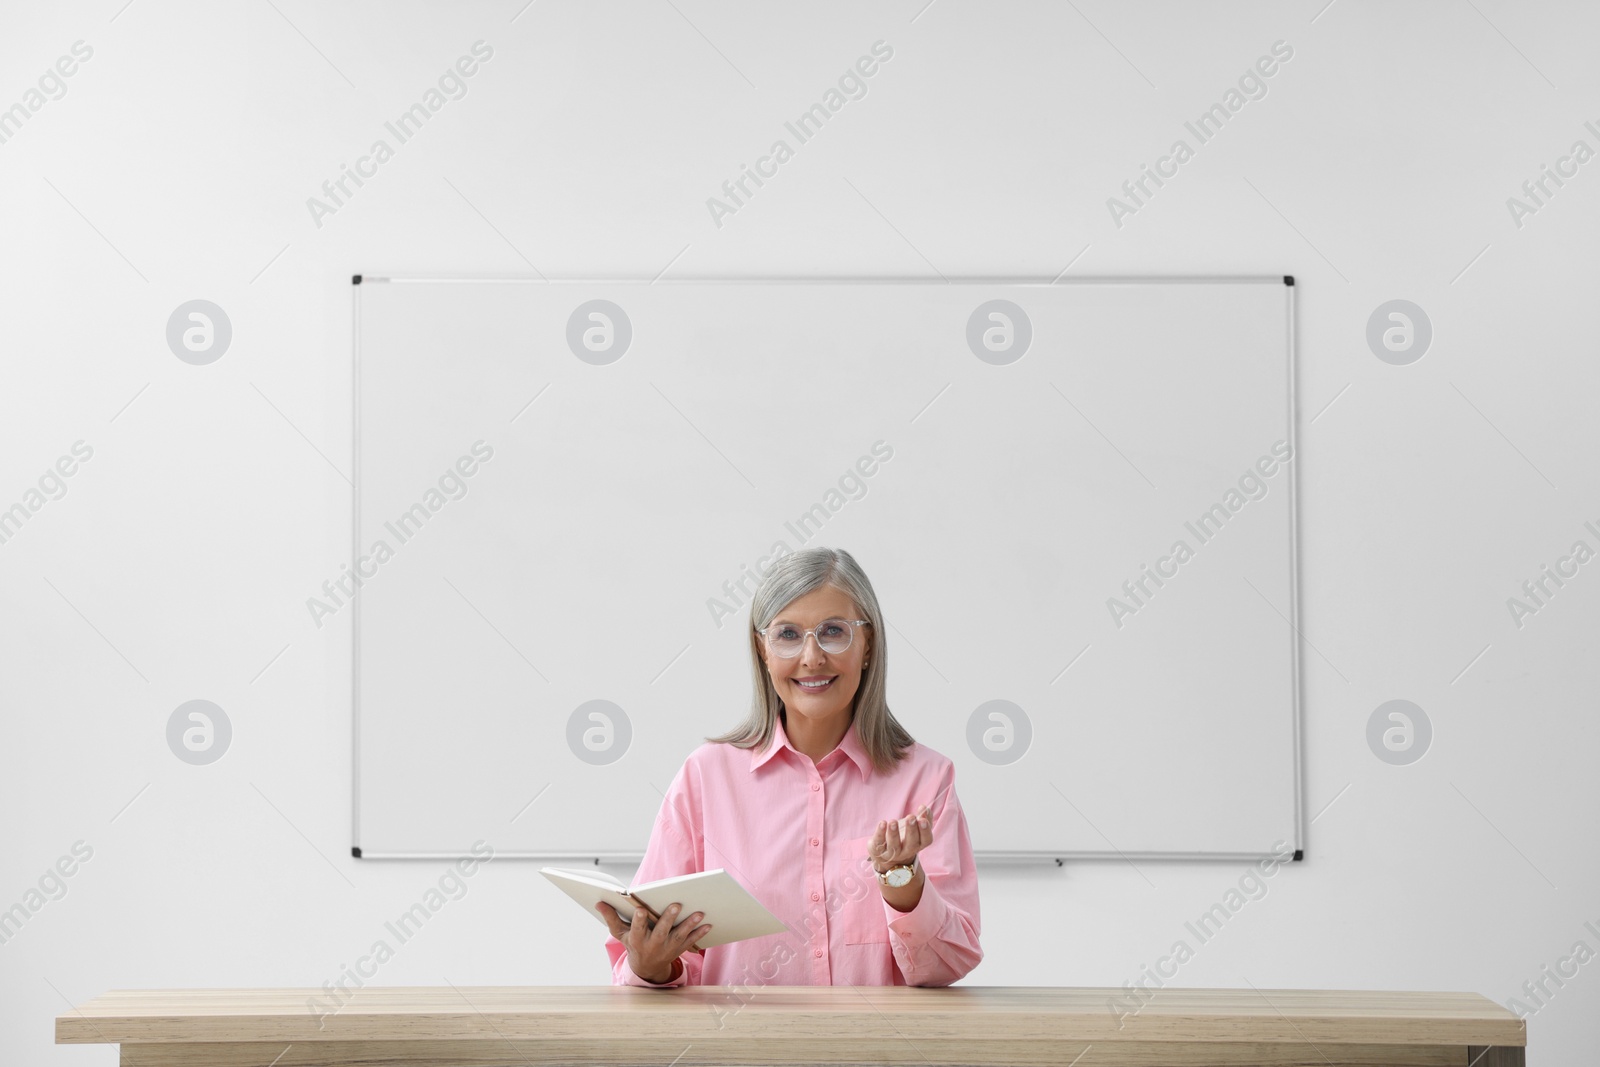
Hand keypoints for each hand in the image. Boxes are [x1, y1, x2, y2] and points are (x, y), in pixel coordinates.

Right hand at [597, 900, 711, 983]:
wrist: (646, 967)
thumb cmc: (633, 944)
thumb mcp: (620, 934)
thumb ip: (611, 918)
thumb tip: (599, 902)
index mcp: (636, 940)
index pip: (636, 929)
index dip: (638, 920)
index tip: (640, 909)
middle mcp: (652, 945)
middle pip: (660, 932)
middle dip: (668, 919)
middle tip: (676, 904)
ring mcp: (666, 949)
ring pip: (678, 936)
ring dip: (689, 925)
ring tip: (699, 913)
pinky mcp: (678, 950)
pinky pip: (690, 942)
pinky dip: (699, 933)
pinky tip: (708, 924)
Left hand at [870, 803, 931, 873]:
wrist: (887, 854)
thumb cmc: (905, 837)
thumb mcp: (915, 828)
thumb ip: (923, 818)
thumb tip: (924, 807)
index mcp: (919, 844)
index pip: (926, 840)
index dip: (925, 831)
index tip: (923, 820)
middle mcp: (907, 851)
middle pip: (911, 844)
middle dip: (911, 830)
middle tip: (911, 817)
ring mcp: (892, 853)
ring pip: (893, 846)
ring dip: (894, 833)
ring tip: (893, 821)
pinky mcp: (879, 850)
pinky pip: (879, 843)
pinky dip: (880, 833)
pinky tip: (882, 823)